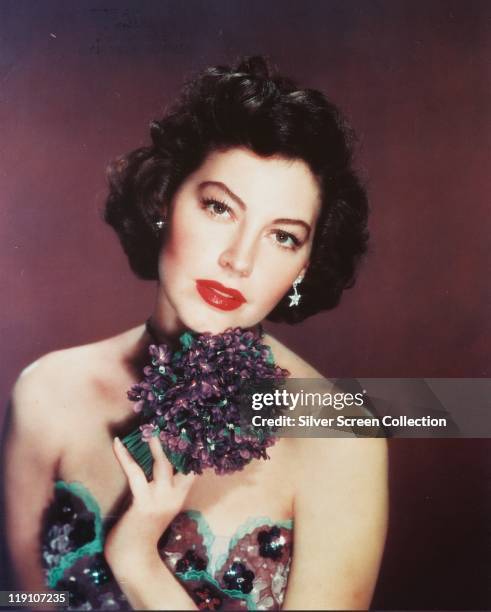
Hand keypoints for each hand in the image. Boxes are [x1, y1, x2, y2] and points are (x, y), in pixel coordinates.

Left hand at [104, 435, 195, 575]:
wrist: (133, 559)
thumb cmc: (141, 531)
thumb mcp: (155, 506)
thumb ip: (158, 487)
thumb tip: (150, 461)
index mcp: (179, 496)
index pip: (191, 467)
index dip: (190, 448)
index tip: (186, 429)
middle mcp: (175, 496)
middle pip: (181, 462)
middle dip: (176, 441)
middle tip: (170, 421)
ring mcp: (161, 500)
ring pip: (163, 464)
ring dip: (155, 444)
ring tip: (150, 427)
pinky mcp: (144, 503)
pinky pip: (135, 473)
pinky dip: (125, 456)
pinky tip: (117, 443)